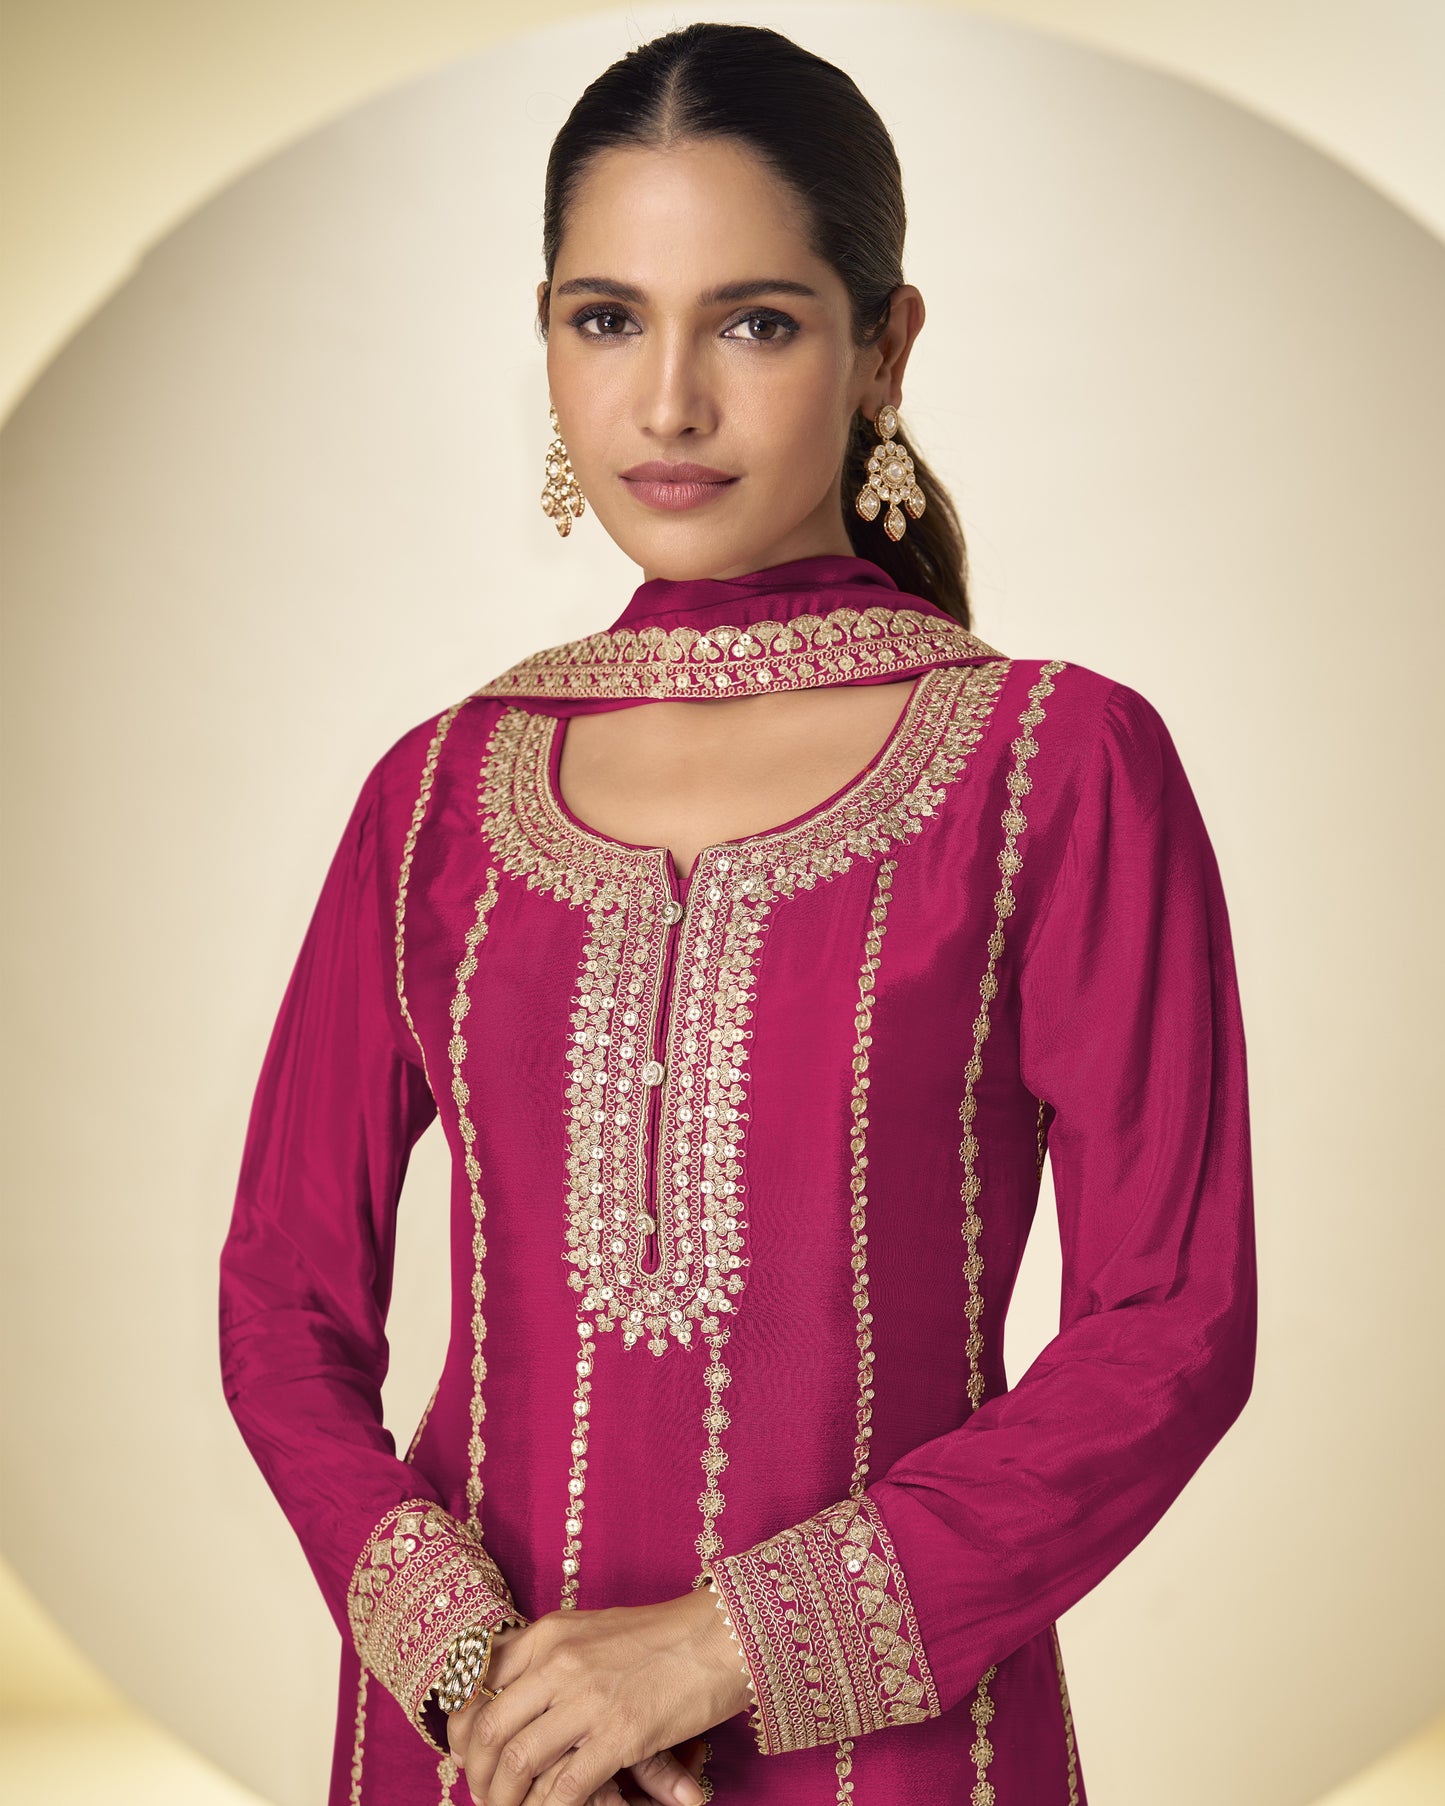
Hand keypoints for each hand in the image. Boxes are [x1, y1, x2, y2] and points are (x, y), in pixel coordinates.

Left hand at [448, 1587, 748, 1805]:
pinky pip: (563, 1787)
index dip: (462, 1729)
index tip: (467, 1755)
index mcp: (549, 1633)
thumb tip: (518, 1692)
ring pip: (517, 1761)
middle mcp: (558, 1661)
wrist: (720, 1635)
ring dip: (504, 1800)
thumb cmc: (661, 1635)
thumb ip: (553, 1656)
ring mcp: (587, 1698)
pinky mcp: (619, 1734)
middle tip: (485, 1795)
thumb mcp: (594, 1630)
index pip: (477, 1683)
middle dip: (477, 1775)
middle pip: (487, 1729)